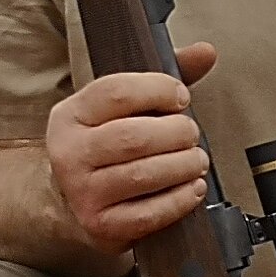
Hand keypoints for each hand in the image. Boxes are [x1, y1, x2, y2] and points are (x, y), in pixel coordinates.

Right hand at [44, 40, 219, 254]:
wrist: (70, 202)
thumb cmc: (106, 149)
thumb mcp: (122, 110)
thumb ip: (162, 81)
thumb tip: (206, 52)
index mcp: (70, 115)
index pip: (116, 92)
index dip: (158, 90)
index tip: (180, 98)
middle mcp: (69, 153)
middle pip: (134, 136)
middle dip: (176, 133)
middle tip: (190, 135)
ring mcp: (83, 192)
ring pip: (143, 175)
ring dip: (183, 166)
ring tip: (196, 160)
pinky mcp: (102, 224)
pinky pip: (149, 213)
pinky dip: (180, 200)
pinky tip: (193, 188)